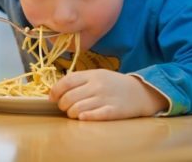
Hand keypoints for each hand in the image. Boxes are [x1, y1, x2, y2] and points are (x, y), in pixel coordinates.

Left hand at [49, 69, 168, 120]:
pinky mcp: (112, 111)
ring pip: (77, 109)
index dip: (55, 91)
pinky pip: (92, 116)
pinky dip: (84, 117)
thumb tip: (59, 87)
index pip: (67, 82)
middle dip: (62, 105)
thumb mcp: (98, 75)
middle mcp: (97, 86)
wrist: (140, 91)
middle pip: (69, 98)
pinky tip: (83, 117)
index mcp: (92, 75)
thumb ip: (80, 79)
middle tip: (65, 107)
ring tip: (75, 113)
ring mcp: (105, 98)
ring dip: (71, 114)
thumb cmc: (114, 84)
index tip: (52, 98)